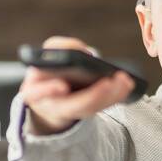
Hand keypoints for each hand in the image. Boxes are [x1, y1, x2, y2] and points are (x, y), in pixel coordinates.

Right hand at [21, 35, 135, 134]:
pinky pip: (101, 107)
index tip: (61, 86)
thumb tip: (84, 52)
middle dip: (93, 96)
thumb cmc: (50, 69)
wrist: (52, 96)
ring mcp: (69, 113)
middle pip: (72, 106)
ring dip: (110, 95)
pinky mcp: (85, 112)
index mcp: (33, 90)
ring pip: (90, 109)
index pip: (37, 93)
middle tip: (110, 83)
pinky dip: (116, 96)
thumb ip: (60, 47)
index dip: (48, 90)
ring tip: (125, 81)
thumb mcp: (48, 54)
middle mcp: (51, 107)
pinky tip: (127, 85)